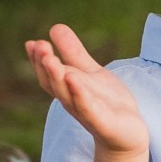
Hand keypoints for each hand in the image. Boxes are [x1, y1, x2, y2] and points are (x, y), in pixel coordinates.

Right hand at [26, 24, 149, 155]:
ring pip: (67, 95)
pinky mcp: (103, 123)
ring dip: (57, 77)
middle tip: (39, 46)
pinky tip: (74, 80)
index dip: (38, 60)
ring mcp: (86, 113)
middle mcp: (71, 101)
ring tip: (50, 58)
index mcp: (67, 89)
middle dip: (44, 65)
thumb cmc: (106, 102)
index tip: (33, 43)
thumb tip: (54, 27)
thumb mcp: (90, 72)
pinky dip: (80, 96)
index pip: (48, 74)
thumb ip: (73, 53)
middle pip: (53, 83)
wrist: (127, 134)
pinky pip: (89, 109)